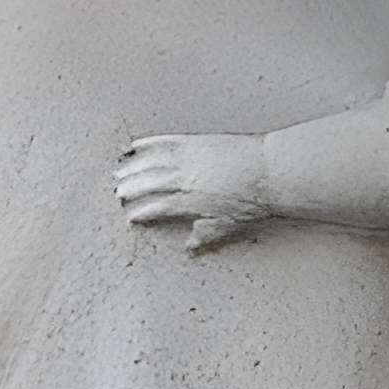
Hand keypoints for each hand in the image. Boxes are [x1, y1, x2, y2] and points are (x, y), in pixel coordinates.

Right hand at [115, 132, 269, 249]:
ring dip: (131, 167)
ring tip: (118, 172)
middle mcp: (184, 179)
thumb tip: (189, 247)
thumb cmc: (253, 199)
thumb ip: (205, 234)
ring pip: (150, 162)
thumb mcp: (228, 224)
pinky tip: (135, 146)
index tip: (131, 217)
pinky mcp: (194, 141)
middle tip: (117, 193)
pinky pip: (164, 141)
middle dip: (129, 189)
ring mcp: (188, 157)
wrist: (270, 171)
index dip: (141, 213)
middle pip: (147, 183)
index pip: (157, 208)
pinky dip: (147, 144)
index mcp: (190, 201)